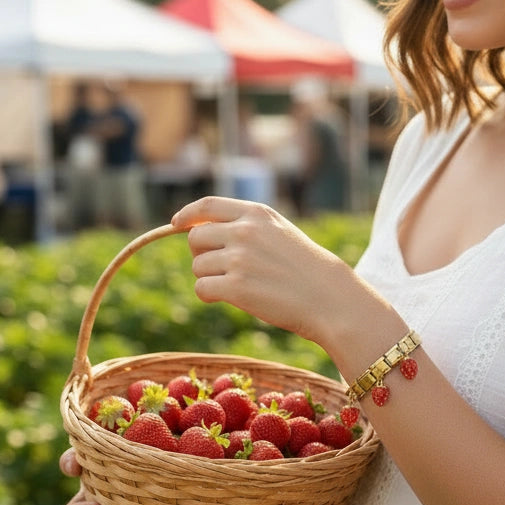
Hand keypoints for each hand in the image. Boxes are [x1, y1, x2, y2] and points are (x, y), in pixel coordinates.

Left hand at [171, 196, 358, 346]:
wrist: (328, 297)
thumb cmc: (305, 268)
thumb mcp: (279, 232)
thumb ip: (246, 225)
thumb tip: (199, 230)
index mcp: (256, 213)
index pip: (207, 205)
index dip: (187, 215)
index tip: (176, 224)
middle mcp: (244, 231)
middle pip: (196, 239)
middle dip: (203, 255)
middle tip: (224, 269)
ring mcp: (239, 259)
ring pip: (197, 267)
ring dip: (210, 278)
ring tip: (238, 286)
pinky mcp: (236, 287)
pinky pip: (202, 289)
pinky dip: (210, 296)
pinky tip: (229, 298)